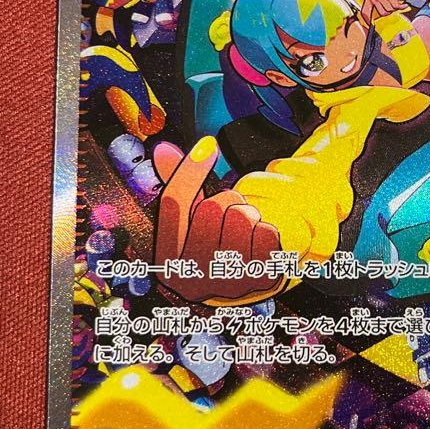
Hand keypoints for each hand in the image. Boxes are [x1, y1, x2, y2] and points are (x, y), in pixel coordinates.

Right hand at [152, 136, 284, 305]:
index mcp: (166, 262)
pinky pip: (266, 232)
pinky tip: (260, 244)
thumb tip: (163, 150)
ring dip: (247, 214)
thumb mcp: (191, 222)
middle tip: (230, 214)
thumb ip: (180, 188)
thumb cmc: (215, 245)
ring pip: (241, 217)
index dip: (190, 169)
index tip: (208, 144)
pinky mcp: (260, 281)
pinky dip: (266, 230)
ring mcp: (226, 283)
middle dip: (225, 201)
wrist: (245, 283)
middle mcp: (191, 278)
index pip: (173, 203)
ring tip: (245, 230)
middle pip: (211, 208)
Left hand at [361, 0, 407, 22]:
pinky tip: (404, 5)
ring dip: (393, 9)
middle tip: (388, 8)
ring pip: (390, 10)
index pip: (365, 11)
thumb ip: (370, 6)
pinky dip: (401, 7)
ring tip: (393, 3)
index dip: (367, 20)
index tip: (370, 25)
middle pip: (382, 13)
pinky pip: (397, 6)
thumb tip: (370, 20)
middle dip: (387, 13)